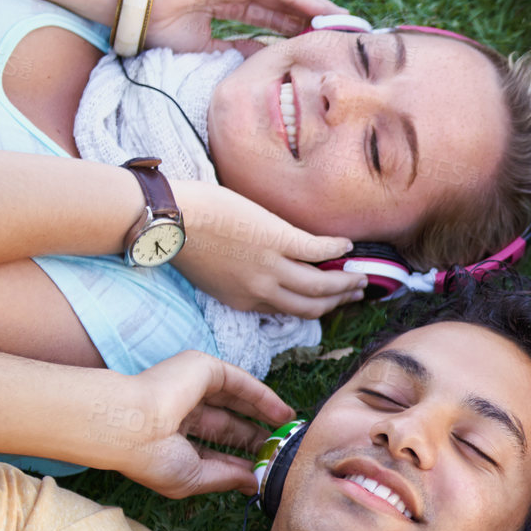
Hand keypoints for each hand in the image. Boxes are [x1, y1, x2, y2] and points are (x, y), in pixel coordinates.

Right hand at [87, 351, 294, 497]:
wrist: (130, 424)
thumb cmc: (151, 456)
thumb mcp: (192, 477)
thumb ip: (225, 478)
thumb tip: (253, 483)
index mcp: (170, 441)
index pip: (212, 452)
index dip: (239, 461)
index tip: (263, 471)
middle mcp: (179, 412)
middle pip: (228, 426)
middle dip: (254, 438)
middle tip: (281, 450)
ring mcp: (190, 388)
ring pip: (236, 401)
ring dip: (264, 413)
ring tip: (289, 428)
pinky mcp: (202, 369)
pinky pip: (240, 382)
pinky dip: (263, 396)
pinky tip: (282, 411)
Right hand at [144, 0, 341, 55]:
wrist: (134, 8)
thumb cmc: (158, 32)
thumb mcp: (205, 52)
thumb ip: (234, 55)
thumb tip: (262, 67)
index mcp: (224, 13)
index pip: (267, 27)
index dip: (293, 39)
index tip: (318, 54)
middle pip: (283, 11)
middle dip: (312, 25)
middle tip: (342, 40)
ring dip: (316, 11)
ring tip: (345, 25)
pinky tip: (325, 10)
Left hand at [172, 181, 367, 318]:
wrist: (169, 220)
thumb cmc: (180, 241)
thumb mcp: (208, 276)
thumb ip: (236, 281)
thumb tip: (254, 270)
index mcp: (243, 301)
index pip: (286, 311)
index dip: (311, 308)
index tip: (325, 302)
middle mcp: (262, 290)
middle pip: (311, 305)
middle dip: (337, 301)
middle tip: (355, 294)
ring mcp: (272, 266)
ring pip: (321, 284)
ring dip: (345, 281)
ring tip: (361, 276)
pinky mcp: (279, 240)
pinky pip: (318, 249)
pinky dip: (336, 248)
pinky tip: (347, 245)